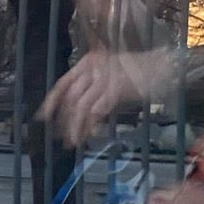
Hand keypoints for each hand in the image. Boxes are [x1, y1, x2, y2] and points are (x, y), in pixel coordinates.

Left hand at [38, 47, 174, 146]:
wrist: (162, 66)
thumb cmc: (139, 73)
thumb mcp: (110, 75)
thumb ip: (94, 89)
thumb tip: (80, 113)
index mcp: (88, 62)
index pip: (62, 83)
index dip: (51, 102)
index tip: (42, 117)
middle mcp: (92, 68)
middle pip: (70, 97)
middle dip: (63, 120)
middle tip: (60, 136)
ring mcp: (104, 78)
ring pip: (81, 106)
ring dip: (75, 127)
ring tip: (72, 141)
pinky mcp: (116, 89)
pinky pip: (97, 111)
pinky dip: (91, 124)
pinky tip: (89, 134)